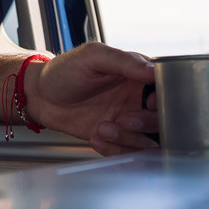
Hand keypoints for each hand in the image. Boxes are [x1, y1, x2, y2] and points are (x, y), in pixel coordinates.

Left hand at [24, 42, 156, 155]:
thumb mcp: (93, 57)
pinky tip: (96, 137)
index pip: (167, 89)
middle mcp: (137, 99)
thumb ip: (124, 61)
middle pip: (163, 118)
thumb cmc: (65, 70)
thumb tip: (152, 68)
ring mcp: (128, 121)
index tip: (146, 102)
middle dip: (146, 122)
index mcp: (138, 76)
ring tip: (103, 128)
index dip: (162, 99)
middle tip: (125, 118)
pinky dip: (116, 150)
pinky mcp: (115, 139)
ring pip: (148, 140)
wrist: (41, 95)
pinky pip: (128, 152)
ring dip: (129, 139)